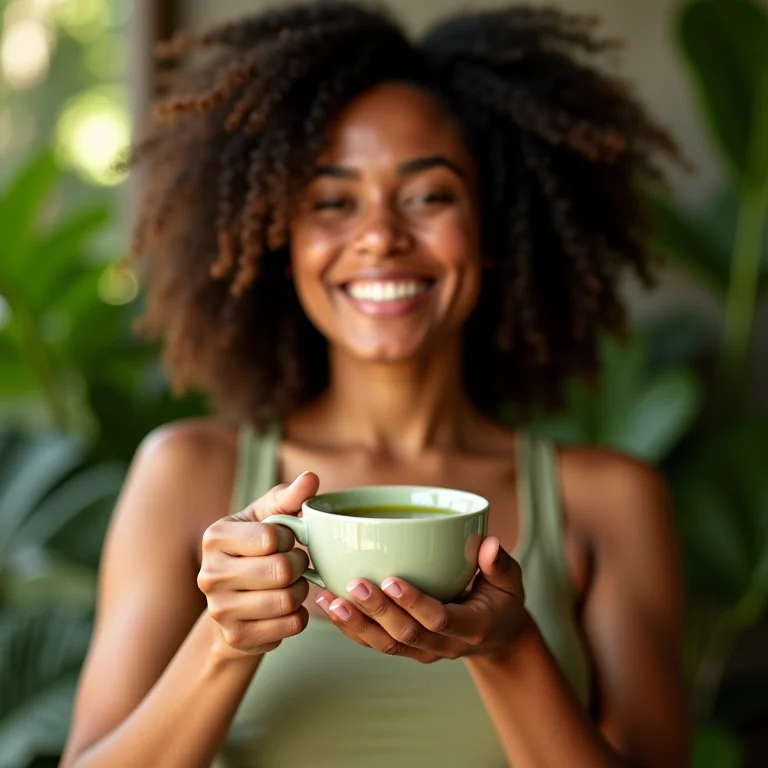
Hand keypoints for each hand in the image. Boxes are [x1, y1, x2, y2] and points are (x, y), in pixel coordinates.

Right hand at [197, 471, 318, 658]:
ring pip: (287, 600)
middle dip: (299, 565)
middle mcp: (210, 574)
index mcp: (215, 537)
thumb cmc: (255, 547)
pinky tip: (286, 606)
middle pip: (281, 571)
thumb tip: (311, 478)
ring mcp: (220, 610)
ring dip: (301, 591)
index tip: (285, 540)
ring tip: (292, 583)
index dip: (290, 538)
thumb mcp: (267, 516)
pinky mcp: (236, 637)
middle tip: (295, 563)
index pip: (272, 538)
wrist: (234, 598)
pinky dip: (298, 615)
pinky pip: (290, 626)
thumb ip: (289, 496)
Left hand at [315, 536, 525, 663]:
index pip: (439, 619)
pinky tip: (328, 607)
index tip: (391, 580)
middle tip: (354, 584)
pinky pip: (376, 644)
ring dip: (355, 624)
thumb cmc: (501, 600)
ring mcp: (424, 651)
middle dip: (377, 611)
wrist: (496, 636)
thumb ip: (499, 563)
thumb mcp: (510, 581)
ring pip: (385, 644)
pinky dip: (351, 628)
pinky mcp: (407, 650)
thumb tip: (488, 543)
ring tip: (328, 600)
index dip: (414, 603)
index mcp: (472, 626)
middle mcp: (445, 645)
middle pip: (406, 634)